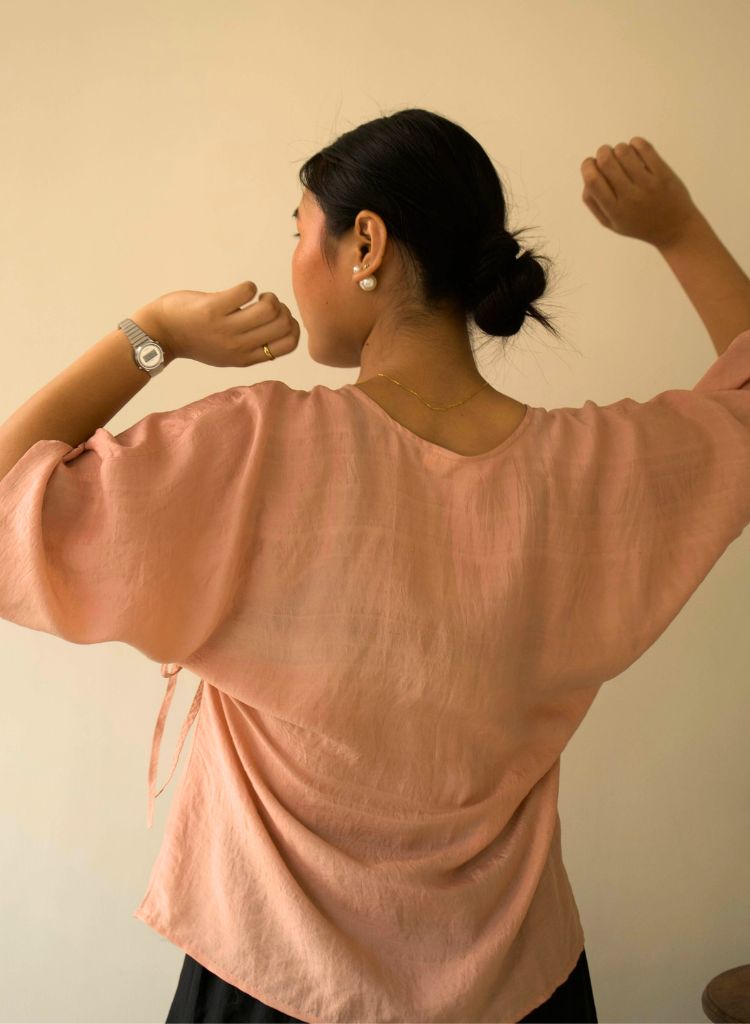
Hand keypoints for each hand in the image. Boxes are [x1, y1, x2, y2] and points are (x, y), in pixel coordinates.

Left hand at [137, 280, 300, 366]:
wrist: (161, 333)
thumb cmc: (196, 339)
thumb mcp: (228, 354)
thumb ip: (252, 346)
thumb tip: (281, 322)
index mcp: (246, 358)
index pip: (289, 345)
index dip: (292, 326)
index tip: (278, 318)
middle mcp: (238, 346)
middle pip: (283, 324)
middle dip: (281, 308)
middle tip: (265, 304)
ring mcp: (225, 328)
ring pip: (269, 308)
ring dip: (268, 296)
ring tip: (255, 296)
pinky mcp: (213, 309)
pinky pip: (246, 291)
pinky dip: (248, 286)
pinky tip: (239, 291)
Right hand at [580, 138, 699, 247]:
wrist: (675, 229)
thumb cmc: (639, 225)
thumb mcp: (612, 224)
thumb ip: (594, 203)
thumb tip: (587, 176)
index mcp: (614, 211)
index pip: (593, 181)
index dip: (587, 166)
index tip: (592, 164)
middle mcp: (630, 197)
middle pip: (606, 161)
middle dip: (602, 152)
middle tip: (607, 155)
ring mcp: (648, 184)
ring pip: (624, 151)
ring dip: (619, 148)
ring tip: (623, 155)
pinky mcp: (664, 174)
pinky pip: (645, 148)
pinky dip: (636, 143)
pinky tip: (636, 150)